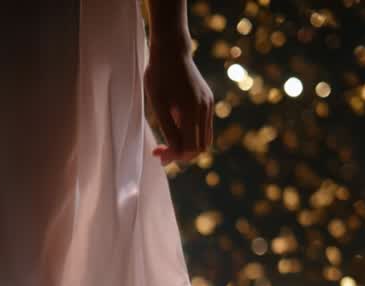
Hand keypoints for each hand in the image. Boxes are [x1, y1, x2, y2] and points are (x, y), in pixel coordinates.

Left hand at [143, 51, 213, 165]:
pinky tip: (174, 128)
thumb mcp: (158, 104)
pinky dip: (191, 134)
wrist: (172, 49)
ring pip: (204, 139)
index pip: (189, 149)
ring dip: (186, 145)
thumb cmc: (159, 75)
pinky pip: (204, 126)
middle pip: (199, 148)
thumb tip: (174, 152)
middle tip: (160, 151)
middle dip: (180, 154)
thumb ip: (168, 129)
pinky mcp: (207, 100)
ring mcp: (208, 104)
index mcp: (191, 111)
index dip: (173, 156)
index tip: (156, 152)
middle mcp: (204, 109)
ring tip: (166, 143)